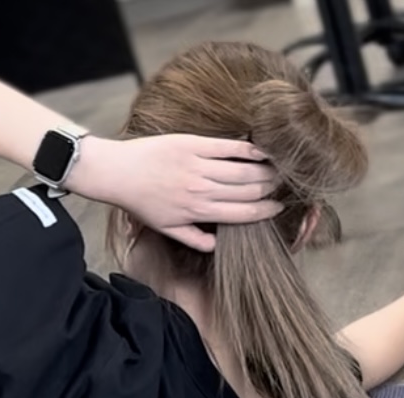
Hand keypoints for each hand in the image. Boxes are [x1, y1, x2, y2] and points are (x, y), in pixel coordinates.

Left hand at [73, 135, 282, 251]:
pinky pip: (228, 147)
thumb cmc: (142, 202)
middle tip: (284, 184)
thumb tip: (217, 246)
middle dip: (271, 188)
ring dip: (266, 169)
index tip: (279, 207)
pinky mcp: (193, 145)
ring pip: (244, 170)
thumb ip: (194, 238)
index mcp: (198, 212)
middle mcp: (202, 191)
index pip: (243, 213)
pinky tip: (263, 150)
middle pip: (249, 190)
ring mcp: (198, 167)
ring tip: (279, 168)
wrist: (118, 173)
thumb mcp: (166, 228)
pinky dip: (249, 149)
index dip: (266, 211)